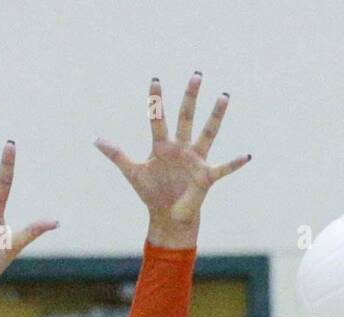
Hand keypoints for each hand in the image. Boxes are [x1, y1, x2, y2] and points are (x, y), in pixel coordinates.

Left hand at [95, 72, 249, 248]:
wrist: (167, 216)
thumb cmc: (152, 192)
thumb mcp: (133, 173)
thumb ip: (118, 155)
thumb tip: (96, 140)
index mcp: (162, 145)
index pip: (158, 118)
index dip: (156, 101)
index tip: (155, 80)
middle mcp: (181, 147)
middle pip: (186, 117)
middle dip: (190, 96)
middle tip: (196, 74)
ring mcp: (195, 160)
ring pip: (207, 133)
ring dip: (216, 116)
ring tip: (224, 96)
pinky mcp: (206, 177)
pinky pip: (223, 168)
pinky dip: (235, 163)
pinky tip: (247, 155)